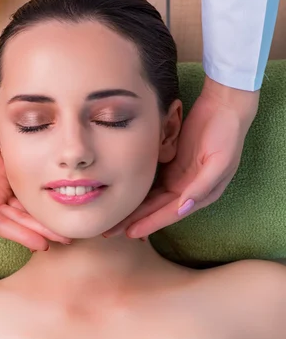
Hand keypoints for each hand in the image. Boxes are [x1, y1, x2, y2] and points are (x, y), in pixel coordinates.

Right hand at [0, 108, 68, 249]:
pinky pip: (25, 188)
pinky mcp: (6, 171)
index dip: (22, 235)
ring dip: (42, 216)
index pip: (2, 226)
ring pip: (24, 206)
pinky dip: (38, 196)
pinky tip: (55, 202)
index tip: (42, 244)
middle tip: (64, 239)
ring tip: (64, 225)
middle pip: (18, 219)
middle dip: (39, 230)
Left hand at [104, 76, 258, 237]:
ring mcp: (178, 176)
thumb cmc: (227, 133)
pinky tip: (122, 195)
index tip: (130, 233)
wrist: (224, 105)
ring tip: (112, 219)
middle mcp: (187, 189)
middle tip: (111, 232)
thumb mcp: (219, 161)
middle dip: (135, 221)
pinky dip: (138, 190)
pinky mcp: (170, 163)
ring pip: (151, 198)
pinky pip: (151, 181)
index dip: (150, 223)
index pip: (171, 213)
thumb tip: (184, 207)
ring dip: (134, 209)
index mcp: (201, 194)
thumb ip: (202, 186)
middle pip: (156, 209)